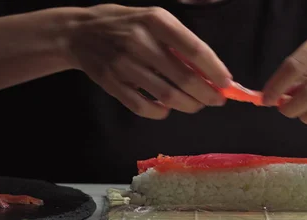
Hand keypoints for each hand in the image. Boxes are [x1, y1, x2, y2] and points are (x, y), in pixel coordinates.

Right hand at [66, 4, 231, 118]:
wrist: (79, 33)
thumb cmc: (125, 25)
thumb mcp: (153, 20)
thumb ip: (179, 42)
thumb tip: (210, 72)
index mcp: (155, 21)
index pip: (194, 48)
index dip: (214, 69)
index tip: (227, 83)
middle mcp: (140, 41)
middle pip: (183, 77)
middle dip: (206, 94)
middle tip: (216, 100)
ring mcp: (124, 64)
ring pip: (166, 95)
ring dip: (187, 105)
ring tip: (196, 105)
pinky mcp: (112, 83)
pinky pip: (142, 106)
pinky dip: (160, 112)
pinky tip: (167, 109)